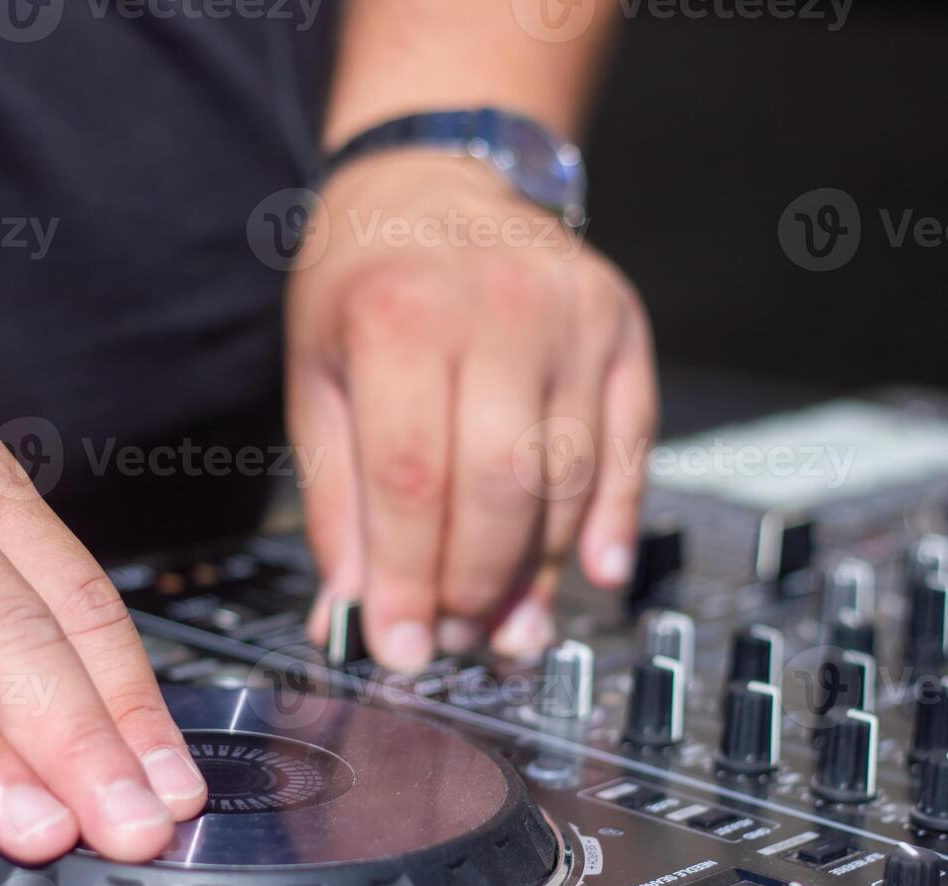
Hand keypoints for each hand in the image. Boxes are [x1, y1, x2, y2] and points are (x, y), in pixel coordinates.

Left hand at [287, 153, 657, 668]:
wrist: (434, 175)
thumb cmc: (363, 277)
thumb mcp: (317, 377)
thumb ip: (338, 500)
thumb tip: (352, 613)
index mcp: (399, 316)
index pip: (411, 480)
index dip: (407, 581)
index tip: (400, 647)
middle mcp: (496, 308)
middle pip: (501, 486)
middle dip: (474, 584)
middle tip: (452, 634)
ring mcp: (571, 315)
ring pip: (570, 476)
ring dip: (539, 569)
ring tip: (506, 624)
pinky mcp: (622, 326)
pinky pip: (630, 444)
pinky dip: (614, 520)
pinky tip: (590, 573)